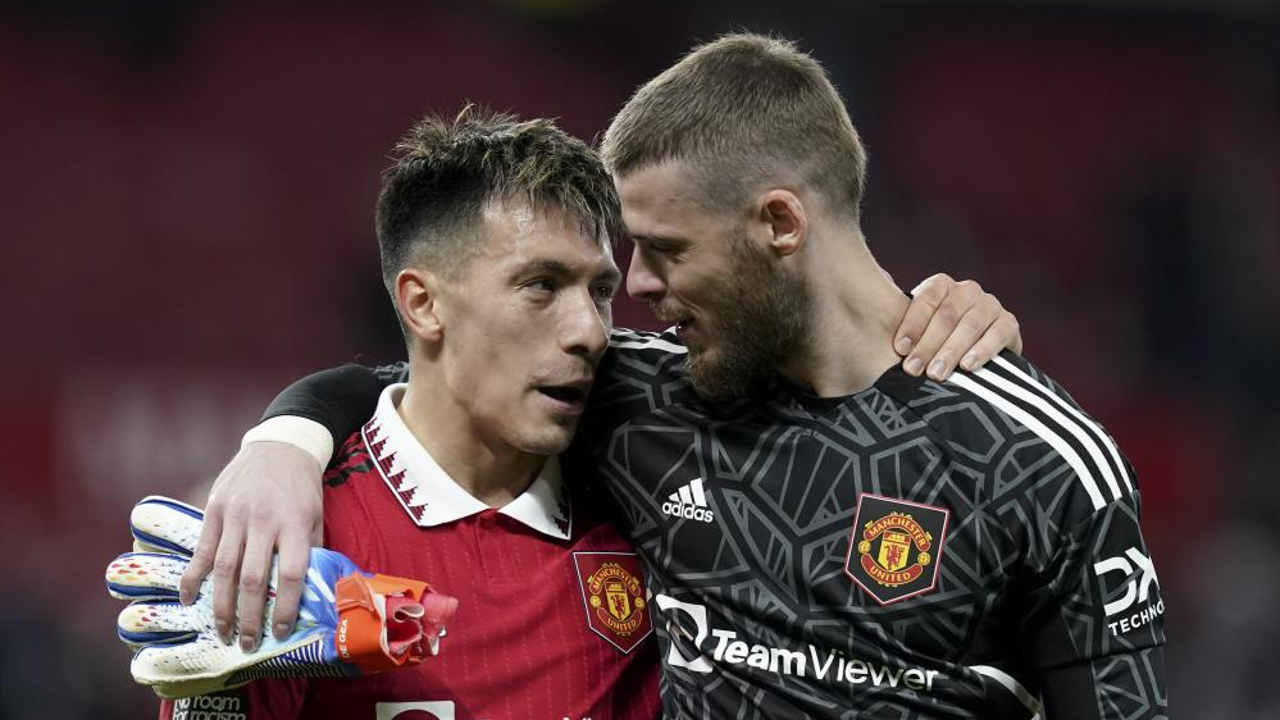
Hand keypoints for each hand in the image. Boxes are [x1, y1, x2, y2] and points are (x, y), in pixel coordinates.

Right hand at [179, 441, 324, 651]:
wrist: (279, 446)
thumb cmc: (302, 488)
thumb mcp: (317, 516)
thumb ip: (312, 551)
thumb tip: (313, 592)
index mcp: (296, 523)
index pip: (291, 573)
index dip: (285, 606)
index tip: (279, 632)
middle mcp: (264, 520)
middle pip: (253, 578)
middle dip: (248, 617)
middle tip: (246, 644)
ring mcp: (236, 514)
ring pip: (225, 569)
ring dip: (221, 606)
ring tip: (222, 632)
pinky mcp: (214, 508)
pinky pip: (202, 549)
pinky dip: (193, 577)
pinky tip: (189, 600)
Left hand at [894, 274, 1021, 380]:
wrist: (978, 348)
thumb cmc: (935, 338)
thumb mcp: (917, 326)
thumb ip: (894, 314)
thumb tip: (862, 295)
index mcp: (940, 285)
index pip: (925, 300)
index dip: (912, 324)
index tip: (899, 349)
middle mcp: (966, 290)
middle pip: (946, 316)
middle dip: (928, 345)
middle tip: (914, 370)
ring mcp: (989, 305)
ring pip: (969, 325)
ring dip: (951, 351)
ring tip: (937, 374)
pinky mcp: (1009, 323)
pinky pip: (997, 334)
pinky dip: (982, 350)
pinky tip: (968, 366)